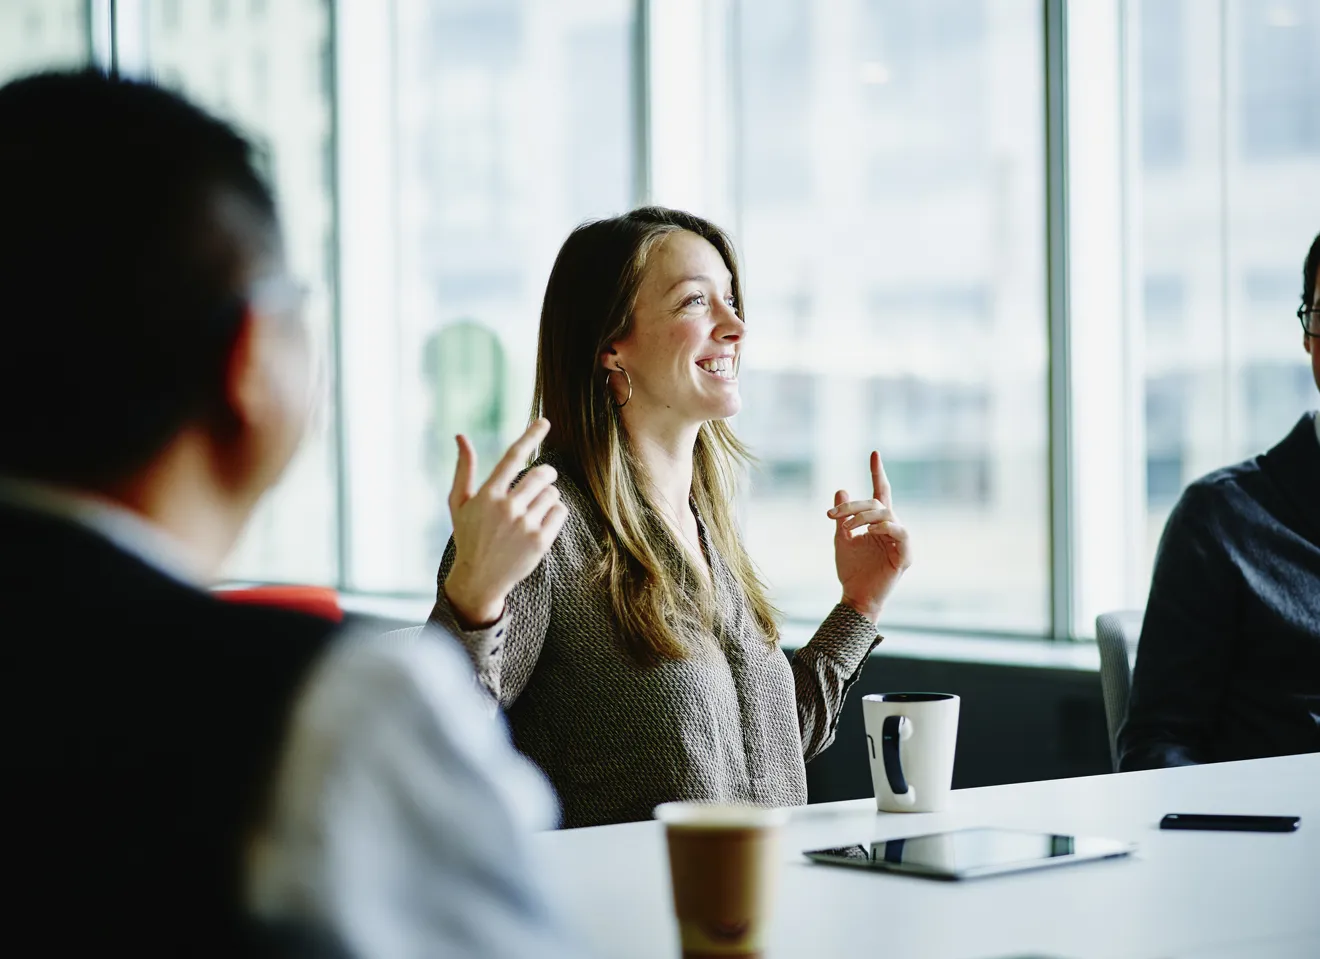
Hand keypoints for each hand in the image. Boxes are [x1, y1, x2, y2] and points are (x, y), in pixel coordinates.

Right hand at [443, 418, 567, 627]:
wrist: (479, 579)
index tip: (544, 422)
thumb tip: (461, 436)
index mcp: (488, 495)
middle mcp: (507, 508)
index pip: (513, 457)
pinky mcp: (540, 541)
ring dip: (548, 496)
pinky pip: (560, 512)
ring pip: (552, 493)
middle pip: (541, 475)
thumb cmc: (468, 536)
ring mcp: (524, 525)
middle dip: (546, 473)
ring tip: (535, 508)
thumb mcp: (458, 504)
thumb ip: (463, 469)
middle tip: (544, 478)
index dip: (530, 436)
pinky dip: (556, 512)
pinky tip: (542, 520)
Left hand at [827, 450, 911, 622]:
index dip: (877, 472)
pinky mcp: (905, 555)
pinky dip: (884, 528)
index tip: (874, 452)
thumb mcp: (841, 537)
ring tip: (848, 527)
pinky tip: (869, 532)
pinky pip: (900, 532)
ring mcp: (900, 541)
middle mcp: (891, 528)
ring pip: (887, 515)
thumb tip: (841, 488)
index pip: (881, 492)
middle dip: (854, 505)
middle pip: (877, 503)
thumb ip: (843, 515)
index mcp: (878, 522)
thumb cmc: (851, 569)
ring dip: (864, 517)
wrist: (855, 595)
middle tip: (832, 514)